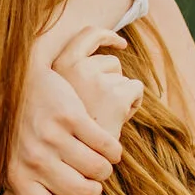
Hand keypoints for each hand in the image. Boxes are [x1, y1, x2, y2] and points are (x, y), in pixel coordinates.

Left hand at [9, 52, 123, 194]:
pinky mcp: (70, 117)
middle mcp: (33, 159)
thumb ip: (30, 186)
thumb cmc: (21, 127)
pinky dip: (114, 150)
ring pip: (97, 170)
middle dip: (94, 189)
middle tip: (93, 180)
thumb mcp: (14, 159)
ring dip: (106, 169)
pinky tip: (110, 148)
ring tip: (102, 162)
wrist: (17, 79)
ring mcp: (52, 138)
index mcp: (17, 175)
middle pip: (80, 193)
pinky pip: (105, 146)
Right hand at [52, 26, 143, 144]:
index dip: (106, 35)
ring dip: (120, 95)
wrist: (71, 159)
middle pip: (110, 61)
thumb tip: (106, 54)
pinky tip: (118, 119)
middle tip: (99, 107)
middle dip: (112, 81)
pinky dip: (133, 103)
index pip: (86, 35)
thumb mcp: (61, 99)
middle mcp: (75, 69)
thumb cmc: (68, 132)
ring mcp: (94, 80)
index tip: (120, 44)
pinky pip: (136, 89)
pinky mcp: (114, 94)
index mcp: (58, 67)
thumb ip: (73, 80)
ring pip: (123, 78)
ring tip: (105, 116)